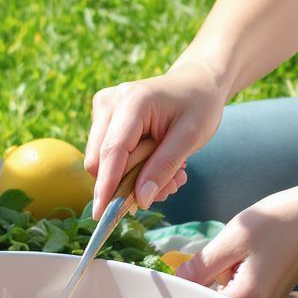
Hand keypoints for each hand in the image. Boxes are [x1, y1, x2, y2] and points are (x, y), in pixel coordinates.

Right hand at [85, 57, 226, 218]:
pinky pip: (106, 158)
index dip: (107, 185)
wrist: (196, 82)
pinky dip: (129, 170)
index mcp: (133, 101)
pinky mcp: (101, 119)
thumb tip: (140, 201)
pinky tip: (155, 162)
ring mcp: (102, 109)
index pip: (112, 151)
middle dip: (126, 184)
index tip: (102, 215)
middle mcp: (109, 102)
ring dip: (132, 179)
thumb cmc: (199, 105)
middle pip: (99, 161)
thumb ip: (164, 167)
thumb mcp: (191, 137)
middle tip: (167, 187)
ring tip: (169, 173)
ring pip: (101, 163)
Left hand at [176, 178, 297, 297]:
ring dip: (212, 286)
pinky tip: (232, 263)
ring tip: (220, 261)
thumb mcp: (232, 239)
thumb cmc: (279, 222)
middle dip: (197, 290)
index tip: (165, 282)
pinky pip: (236, 297)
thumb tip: (173, 282)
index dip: (181, 294)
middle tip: (192, 267)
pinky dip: (226, 283)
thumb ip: (200, 266)